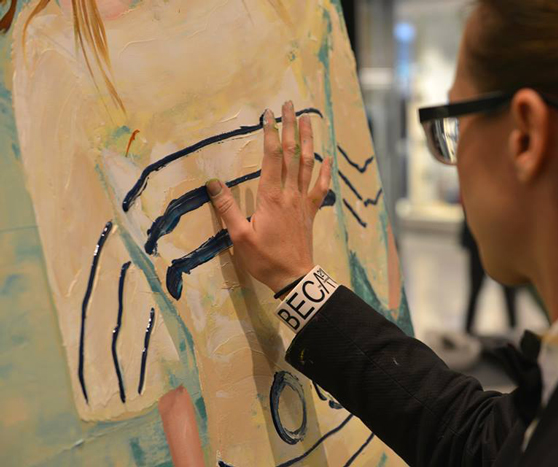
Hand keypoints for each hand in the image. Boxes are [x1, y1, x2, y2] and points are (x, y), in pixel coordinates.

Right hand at [207, 101, 331, 292]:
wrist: (294, 278)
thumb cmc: (264, 259)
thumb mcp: (239, 236)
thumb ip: (227, 208)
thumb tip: (213, 183)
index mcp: (271, 196)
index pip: (271, 157)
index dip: (270, 133)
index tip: (268, 114)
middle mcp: (290, 193)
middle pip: (292, 154)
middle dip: (291, 127)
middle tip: (290, 105)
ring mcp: (303, 201)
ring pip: (309, 164)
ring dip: (309, 140)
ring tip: (309, 119)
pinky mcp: (311, 211)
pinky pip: (321, 187)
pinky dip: (325, 171)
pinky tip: (328, 158)